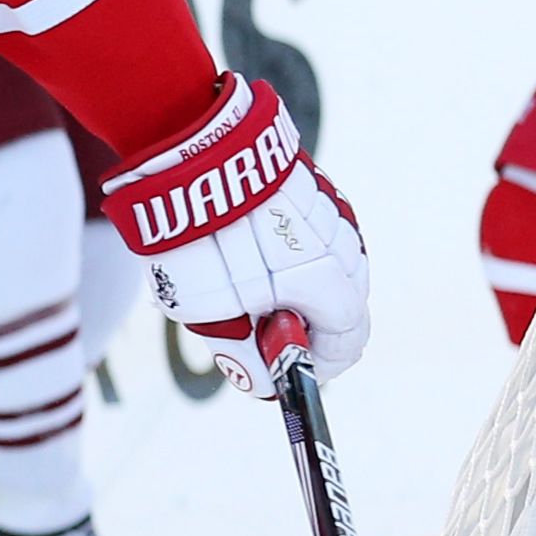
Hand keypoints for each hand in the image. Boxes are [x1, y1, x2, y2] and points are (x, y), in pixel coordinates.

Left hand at [103, 77, 368, 397]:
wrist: (189, 151)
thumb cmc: (202, 241)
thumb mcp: (213, 316)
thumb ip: (246, 356)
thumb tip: (263, 384)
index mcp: (333, 286)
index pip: (347, 342)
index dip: (314, 364)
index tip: (278, 371)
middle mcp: (344, 247)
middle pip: (337, 303)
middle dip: (296, 320)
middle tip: (243, 322)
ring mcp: (332, 210)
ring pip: (322, 264)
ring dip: (287, 280)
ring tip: (229, 273)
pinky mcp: (312, 183)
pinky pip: (306, 230)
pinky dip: (281, 246)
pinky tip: (237, 239)